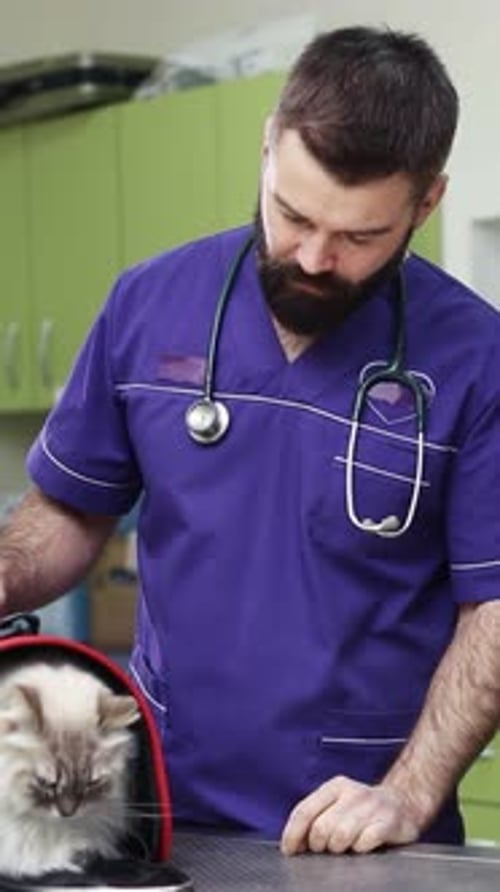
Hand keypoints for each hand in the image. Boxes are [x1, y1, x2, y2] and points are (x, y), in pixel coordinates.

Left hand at [280, 775, 420, 854]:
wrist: (403, 803)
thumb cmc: (362, 810)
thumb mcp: (337, 805)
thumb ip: (315, 817)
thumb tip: (292, 843)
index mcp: (335, 787)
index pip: (305, 810)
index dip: (293, 834)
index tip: (288, 851)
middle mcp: (353, 793)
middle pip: (321, 828)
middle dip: (319, 845)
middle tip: (326, 849)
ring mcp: (372, 807)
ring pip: (341, 837)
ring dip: (338, 849)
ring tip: (344, 848)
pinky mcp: (389, 822)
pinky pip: (364, 843)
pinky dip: (359, 849)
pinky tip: (362, 846)